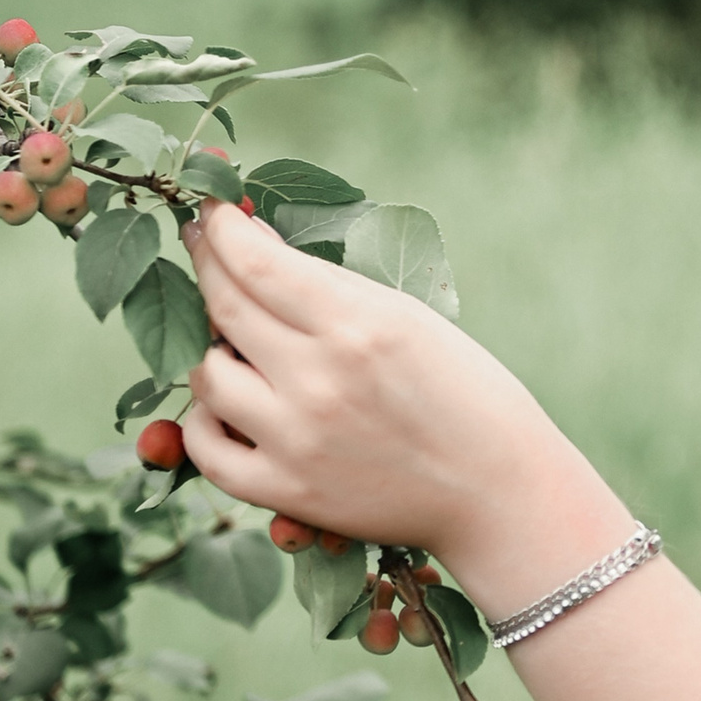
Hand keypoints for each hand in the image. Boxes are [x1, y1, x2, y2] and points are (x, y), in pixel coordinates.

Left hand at [176, 199, 601, 563]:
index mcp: (359, 325)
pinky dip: (205, 421)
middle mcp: (320, 379)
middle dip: (205, 263)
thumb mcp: (409, 318)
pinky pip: (208, 450)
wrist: (498, 490)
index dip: (222, 227)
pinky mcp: (288, 490)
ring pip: (207, 376)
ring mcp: (297, 439)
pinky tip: (226, 406)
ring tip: (234, 339)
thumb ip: (329, 283)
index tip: (214, 210)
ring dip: (212, 348)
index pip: (255, 262)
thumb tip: (254, 241)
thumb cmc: (465, 394)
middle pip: (224, 307)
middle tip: (203, 244)